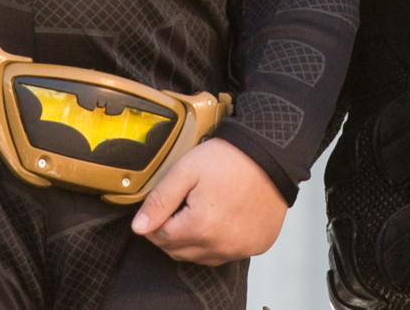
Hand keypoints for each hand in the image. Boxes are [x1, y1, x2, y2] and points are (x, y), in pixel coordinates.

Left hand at [130, 138, 287, 265]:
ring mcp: (240, 248)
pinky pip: (228, 252)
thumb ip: (160, 200)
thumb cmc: (230, 158)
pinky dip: (221, 240)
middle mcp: (221, 245)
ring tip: (205, 209)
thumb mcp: (186, 170)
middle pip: (180, 251)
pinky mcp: (256, 245)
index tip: (168, 203)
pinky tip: (225, 218)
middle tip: (185, 203)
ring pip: (202, 256)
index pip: (161, 237)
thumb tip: (139, 227)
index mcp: (200, 227)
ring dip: (196, 239)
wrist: (270, 153)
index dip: (158, 219)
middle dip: (174, 231)